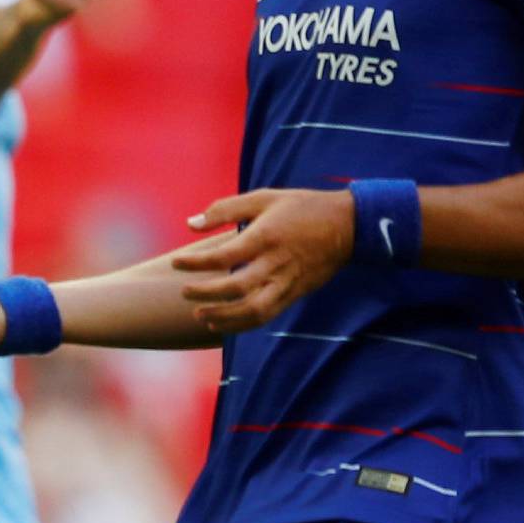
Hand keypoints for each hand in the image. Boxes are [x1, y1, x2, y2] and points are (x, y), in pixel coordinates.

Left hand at [172, 188, 353, 334]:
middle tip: (184, 292)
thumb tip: (190, 224)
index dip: (195, 263)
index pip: (223, 257)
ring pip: (251, 310)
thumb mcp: (263, 198)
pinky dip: (241, 324)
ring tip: (199, 315)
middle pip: (234, 288)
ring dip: (222, 317)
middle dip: (205, 293)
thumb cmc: (300, 207)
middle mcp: (275, 263)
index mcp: (265, 237)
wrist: (347, 226)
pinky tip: (221, 323)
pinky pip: (264, 316)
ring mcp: (286, 282)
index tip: (176, 263)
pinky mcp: (293, 294)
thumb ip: (225, 209)